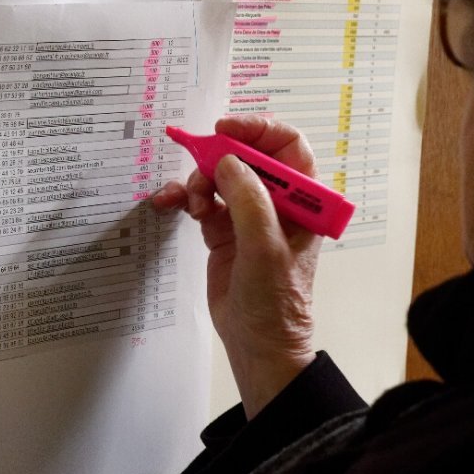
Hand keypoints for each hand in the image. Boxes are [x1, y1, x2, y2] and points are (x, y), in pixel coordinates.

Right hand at [154, 116, 319, 418]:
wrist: (257, 343)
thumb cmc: (275, 301)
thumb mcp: (264, 247)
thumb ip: (248, 199)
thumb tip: (229, 162)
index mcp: (303, 200)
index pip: (288, 145)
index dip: (258, 130)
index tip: (226, 130)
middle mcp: (278, 202)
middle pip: (248, 155)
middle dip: (220, 154)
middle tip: (199, 161)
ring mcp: (249, 215)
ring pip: (221, 175)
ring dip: (200, 180)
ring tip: (192, 202)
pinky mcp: (224, 231)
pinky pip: (202, 200)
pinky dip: (185, 197)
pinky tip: (170, 202)